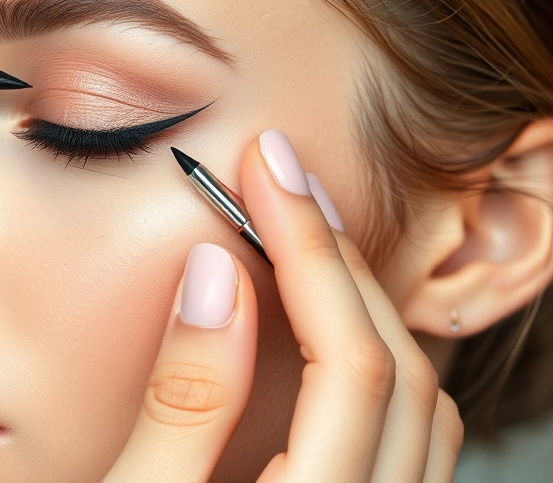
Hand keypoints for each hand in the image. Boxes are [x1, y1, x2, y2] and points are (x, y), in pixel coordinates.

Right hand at [104, 129, 463, 482]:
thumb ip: (184, 403)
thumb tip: (213, 273)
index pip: (348, 363)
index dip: (307, 252)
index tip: (264, 171)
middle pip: (399, 369)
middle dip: (339, 260)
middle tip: (281, 183)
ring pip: (423, 403)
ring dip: (368, 305)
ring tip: (303, 239)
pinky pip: (413, 436)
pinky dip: (380, 360)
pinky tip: (327, 322)